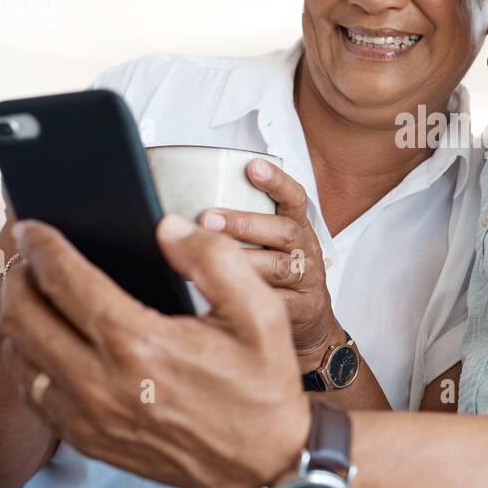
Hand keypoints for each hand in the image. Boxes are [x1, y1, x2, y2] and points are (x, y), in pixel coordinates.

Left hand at [0, 215, 310, 487]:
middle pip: (21, 317)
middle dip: (17, 276)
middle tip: (29, 257)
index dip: (40, 245)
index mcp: (140, 343)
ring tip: (37, 295)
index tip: (32, 226)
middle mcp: (101, 383)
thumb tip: (168, 228)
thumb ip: (215, 260)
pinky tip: (50, 343)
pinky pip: (33, 393)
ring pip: (19, 356)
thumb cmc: (262, 388)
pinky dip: (30, 361)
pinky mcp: (88, 440)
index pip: (63, 280)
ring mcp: (89, 417)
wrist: (264, 465)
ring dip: (19, 318)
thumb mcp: (260, 313)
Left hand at [198, 159, 342, 370]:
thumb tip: (177, 214)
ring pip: (278, 267)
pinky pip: (274, 303)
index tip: (252, 167)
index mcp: (296, 227)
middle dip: (245, 222)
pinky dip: (246, 298)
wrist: (309, 321)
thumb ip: (236, 224)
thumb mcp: (267, 243)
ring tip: (208, 258)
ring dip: (242, 259)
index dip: (275, 181)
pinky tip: (220, 296)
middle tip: (208, 218)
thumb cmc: (275, 274)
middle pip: (283, 231)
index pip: (293, 198)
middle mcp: (303, 249)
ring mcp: (304, 280)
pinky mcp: (300, 310)